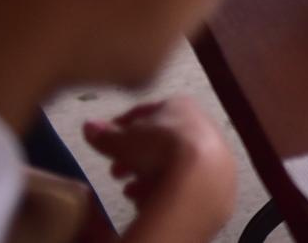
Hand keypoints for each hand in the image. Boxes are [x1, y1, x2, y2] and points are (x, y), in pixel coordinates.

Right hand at [82, 97, 237, 242]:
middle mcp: (202, 123)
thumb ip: (105, 135)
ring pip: (173, 162)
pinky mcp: (219, 179)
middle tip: (115, 172)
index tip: (106, 141)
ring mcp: (214, 152)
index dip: (122, 126)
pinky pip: (186, 182)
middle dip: (134, 156)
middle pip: (160, 140)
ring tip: (128, 191)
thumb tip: (88, 126)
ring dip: (147, 175)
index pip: (146, 111)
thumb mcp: (123, 141)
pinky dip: (164, 189)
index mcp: (181, 105)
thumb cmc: (159, 149)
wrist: (201, 180)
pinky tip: (147, 201)